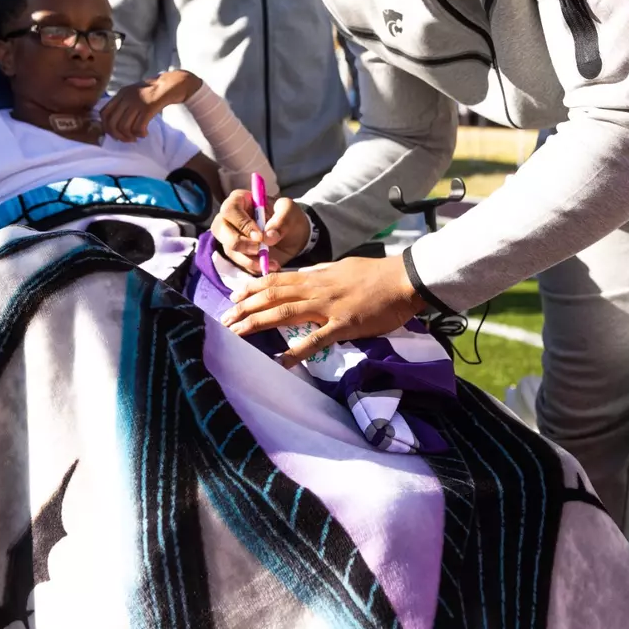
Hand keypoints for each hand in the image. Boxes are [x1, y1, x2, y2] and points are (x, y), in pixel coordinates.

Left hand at [100, 70, 202, 141]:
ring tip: (137, 137)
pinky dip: (140, 134)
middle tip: (127, 139)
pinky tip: (145, 133)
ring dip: (130, 136)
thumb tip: (114, 125)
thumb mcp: (134, 94)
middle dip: (118, 136)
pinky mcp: (149, 107)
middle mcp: (126, 97)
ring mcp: (137, 102)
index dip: (106, 127)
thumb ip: (124, 104)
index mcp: (121, 94)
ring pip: (124, 127)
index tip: (116, 133)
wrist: (171, 84)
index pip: (104, 113)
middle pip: (112, 123)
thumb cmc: (153, 92)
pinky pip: (138, 127)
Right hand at [212, 191, 308, 274]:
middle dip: (239, 243)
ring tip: (272, 261)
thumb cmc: (289, 217)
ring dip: (249, 259)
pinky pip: (238, 263)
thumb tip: (268, 237)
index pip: (230, 209)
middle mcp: (230, 218)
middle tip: (260, 250)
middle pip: (220, 230)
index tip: (259, 236)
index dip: (242, 223)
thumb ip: (282, 219)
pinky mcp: (237, 254)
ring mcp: (231, 237)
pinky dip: (254, 267)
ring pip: (229, 249)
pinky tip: (271, 265)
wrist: (295, 237)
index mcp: (240, 200)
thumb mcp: (291, 211)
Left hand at [221, 255, 425, 366]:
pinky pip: (316, 340)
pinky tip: (280, 361)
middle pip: (272, 296)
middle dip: (245, 307)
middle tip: (224, 318)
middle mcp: (316, 290)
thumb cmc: (378, 274)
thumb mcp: (344, 268)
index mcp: (317, 276)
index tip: (234, 295)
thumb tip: (309, 276)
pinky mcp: (343, 325)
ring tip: (236, 333)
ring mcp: (328, 308)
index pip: (277, 280)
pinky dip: (296, 351)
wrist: (404, 279)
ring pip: (284, 313)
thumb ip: (324, 274)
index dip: (253, 288)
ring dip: (257, 323)